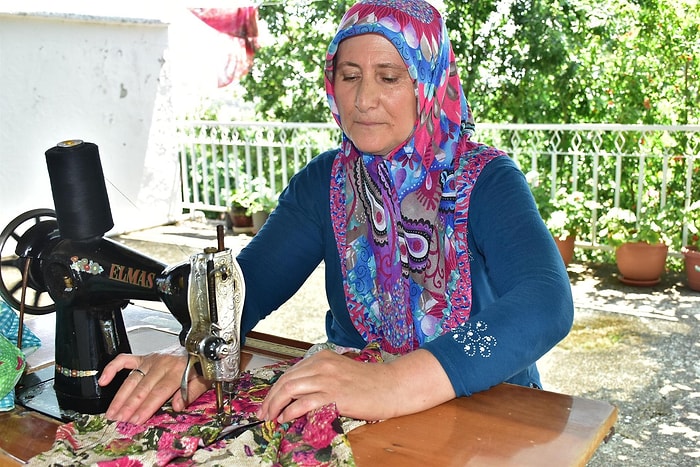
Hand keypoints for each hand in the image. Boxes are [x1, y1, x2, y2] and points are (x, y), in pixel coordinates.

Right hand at [98, 346, 208, 423]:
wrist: (197, 350)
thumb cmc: (198, 367)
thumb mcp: (204, 380)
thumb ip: (192, 392)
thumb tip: (178, 406)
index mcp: (178, 370)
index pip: (159, 391)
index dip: (147, 406)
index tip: (137, 419)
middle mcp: (161, 364)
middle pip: (143, 387)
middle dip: (130, 405)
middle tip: (120, 419)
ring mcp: (150, 360)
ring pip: (131, 379)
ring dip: (120, 397)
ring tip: (112, 412)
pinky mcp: (143, 358)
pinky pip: (124, 360)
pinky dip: (112, 369)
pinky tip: (103, 381)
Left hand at [256, 348, 454, 422]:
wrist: (392, 386)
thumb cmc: (369, 382)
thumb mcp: (339, 372)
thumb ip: (319, 378)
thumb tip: (296, 395)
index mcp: (322, 358)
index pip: (289, 373)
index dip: (274, 389)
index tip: (268, 402)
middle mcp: (322, 365)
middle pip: (285, 381)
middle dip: (270, 398)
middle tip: (264, 413)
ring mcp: (328, 379)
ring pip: (290, 390)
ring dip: (276, 406)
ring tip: (271, 418)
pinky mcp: (334, 395)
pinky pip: (304, 403)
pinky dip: (291, 411)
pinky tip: (286, 418)